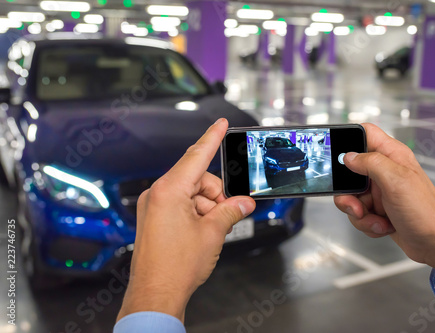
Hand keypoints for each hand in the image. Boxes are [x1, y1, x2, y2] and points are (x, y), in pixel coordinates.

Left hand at [116, 118, 255, 322]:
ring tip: (211, 231)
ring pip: (192, 193)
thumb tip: (244, 203)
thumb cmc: (175, 268)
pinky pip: (181, 204)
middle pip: (198, 179)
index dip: (212, 138)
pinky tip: (202, 232)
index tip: (220, 124)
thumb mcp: (213, 233)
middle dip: (216, 195)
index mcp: (168, 191)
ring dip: (207, 208)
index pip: (196, 156)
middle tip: (226, 216)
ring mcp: (153, 206)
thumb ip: (231, 211)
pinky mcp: (154, 218)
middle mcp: (157, 194)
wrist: (155, 294)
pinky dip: (196, 213)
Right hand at [334, 123, 434, 275]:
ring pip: (352, 197)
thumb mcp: (396, 181)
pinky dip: (367, 223)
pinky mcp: (379, 209)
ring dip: (359, 213)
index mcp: (392, 156)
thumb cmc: (426, 212)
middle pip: (349, 171)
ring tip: (376, 219)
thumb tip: (348, 156)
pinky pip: (359, 213)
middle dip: (348, 192)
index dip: (349, 138)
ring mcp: (381, 191)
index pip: (366, 133)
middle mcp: (385, 171)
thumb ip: (370, 163)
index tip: (337, 156)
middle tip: (356, 203)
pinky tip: (382, 226)